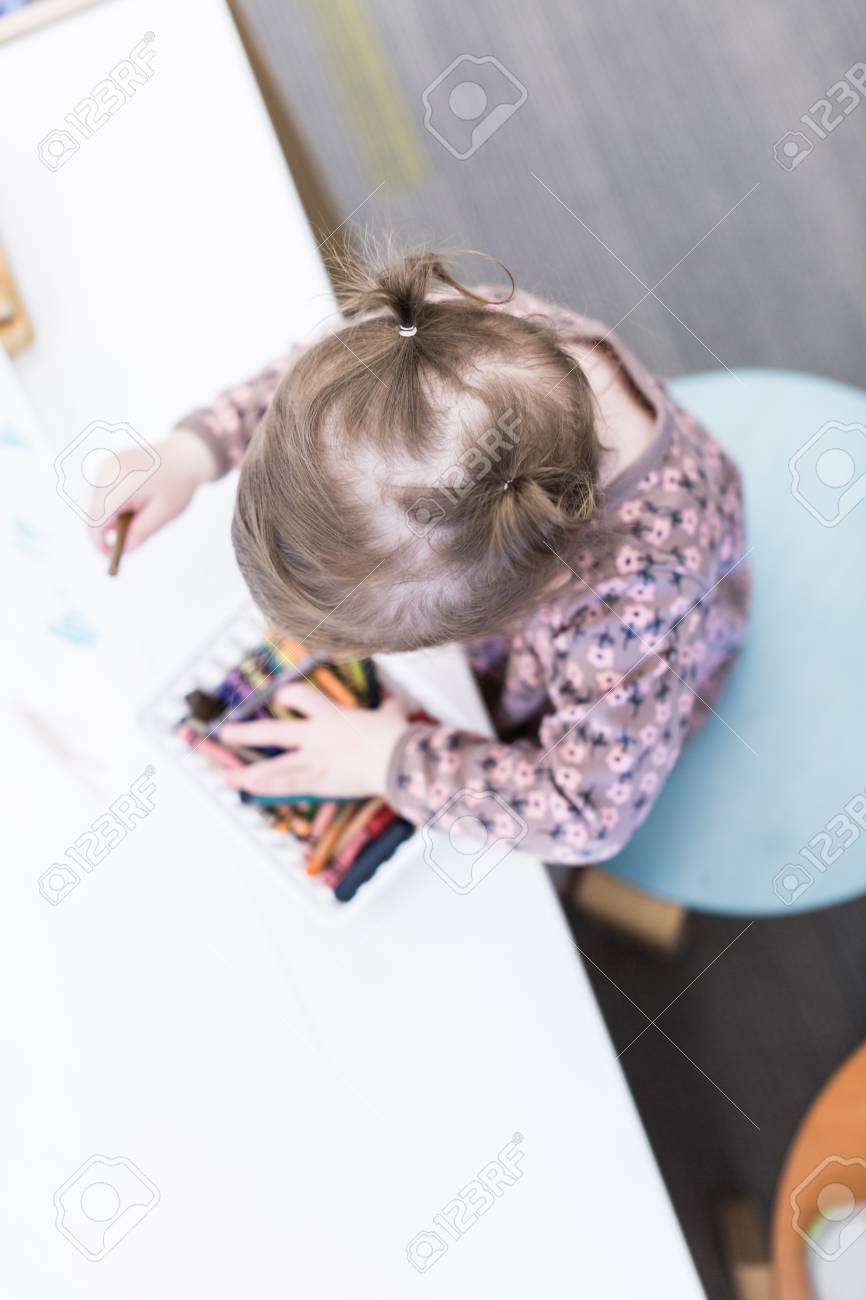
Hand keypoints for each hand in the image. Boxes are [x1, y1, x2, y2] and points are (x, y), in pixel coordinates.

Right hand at [90, 427, 218, 556]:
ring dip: (112, 518)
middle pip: (94, 513)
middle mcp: (106, 471)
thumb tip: (123, 550)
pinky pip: (103, 494)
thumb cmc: (178, 483)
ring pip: (97, 505)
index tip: (109, 557)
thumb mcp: (164, 512)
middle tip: (128, 543)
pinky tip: (135, 503)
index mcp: (120, 482)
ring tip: (140, 515)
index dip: (99, 542)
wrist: (183, 455)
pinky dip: (114, 505)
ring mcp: (105, 466)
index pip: (97, 519)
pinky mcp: (107, 466)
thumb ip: (141, 532)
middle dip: (107, 531)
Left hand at [218, 682, 410, 798]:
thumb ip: (389, 708)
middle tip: (226, 732)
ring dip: (249, 773)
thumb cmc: (395, 736)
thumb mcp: (392, 715)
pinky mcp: (322, 782)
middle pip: (274, 733)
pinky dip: (270, 787)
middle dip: (247, 733)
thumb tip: (397, 703)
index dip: (289, 696)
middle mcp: (316, 737)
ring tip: (227, 777)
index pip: (303, 698)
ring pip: (275, 766)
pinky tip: (251, 789)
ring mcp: (315, 760)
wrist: (396, 759)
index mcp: (332, 716)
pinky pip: (290, 785)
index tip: (280, 696)